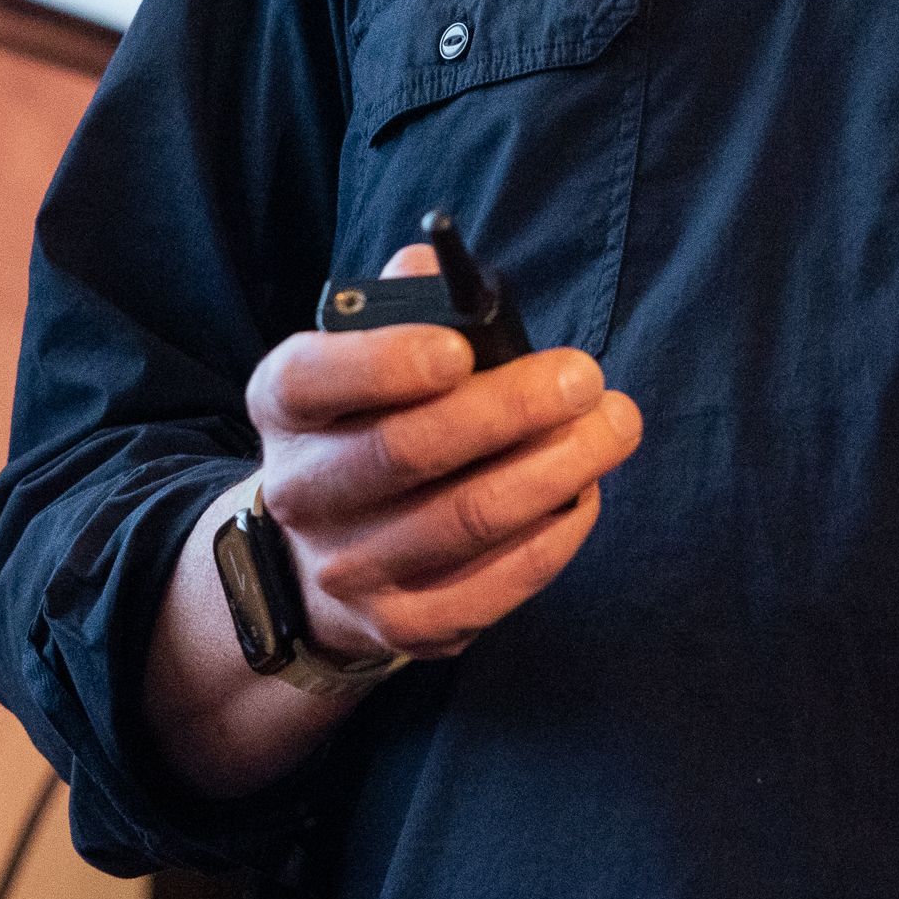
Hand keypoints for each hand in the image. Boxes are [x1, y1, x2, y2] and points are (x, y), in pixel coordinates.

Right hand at [242, 241, 640, 658]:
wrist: (322, 558)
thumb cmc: (369, 424)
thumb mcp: (360, 357)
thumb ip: (403, 305)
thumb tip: (446, 273)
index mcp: (284, 404)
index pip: (315, 378)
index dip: (386, 362)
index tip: (463, 350)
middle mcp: (300, 492)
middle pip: (405, 452)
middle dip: (509, 410)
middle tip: (584, 377)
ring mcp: (347, 568)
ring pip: (463, 520)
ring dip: (554, 469)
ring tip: (614, 426)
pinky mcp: (402, 624)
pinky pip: (493, 585)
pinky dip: (552, 536)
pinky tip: (585, 494)